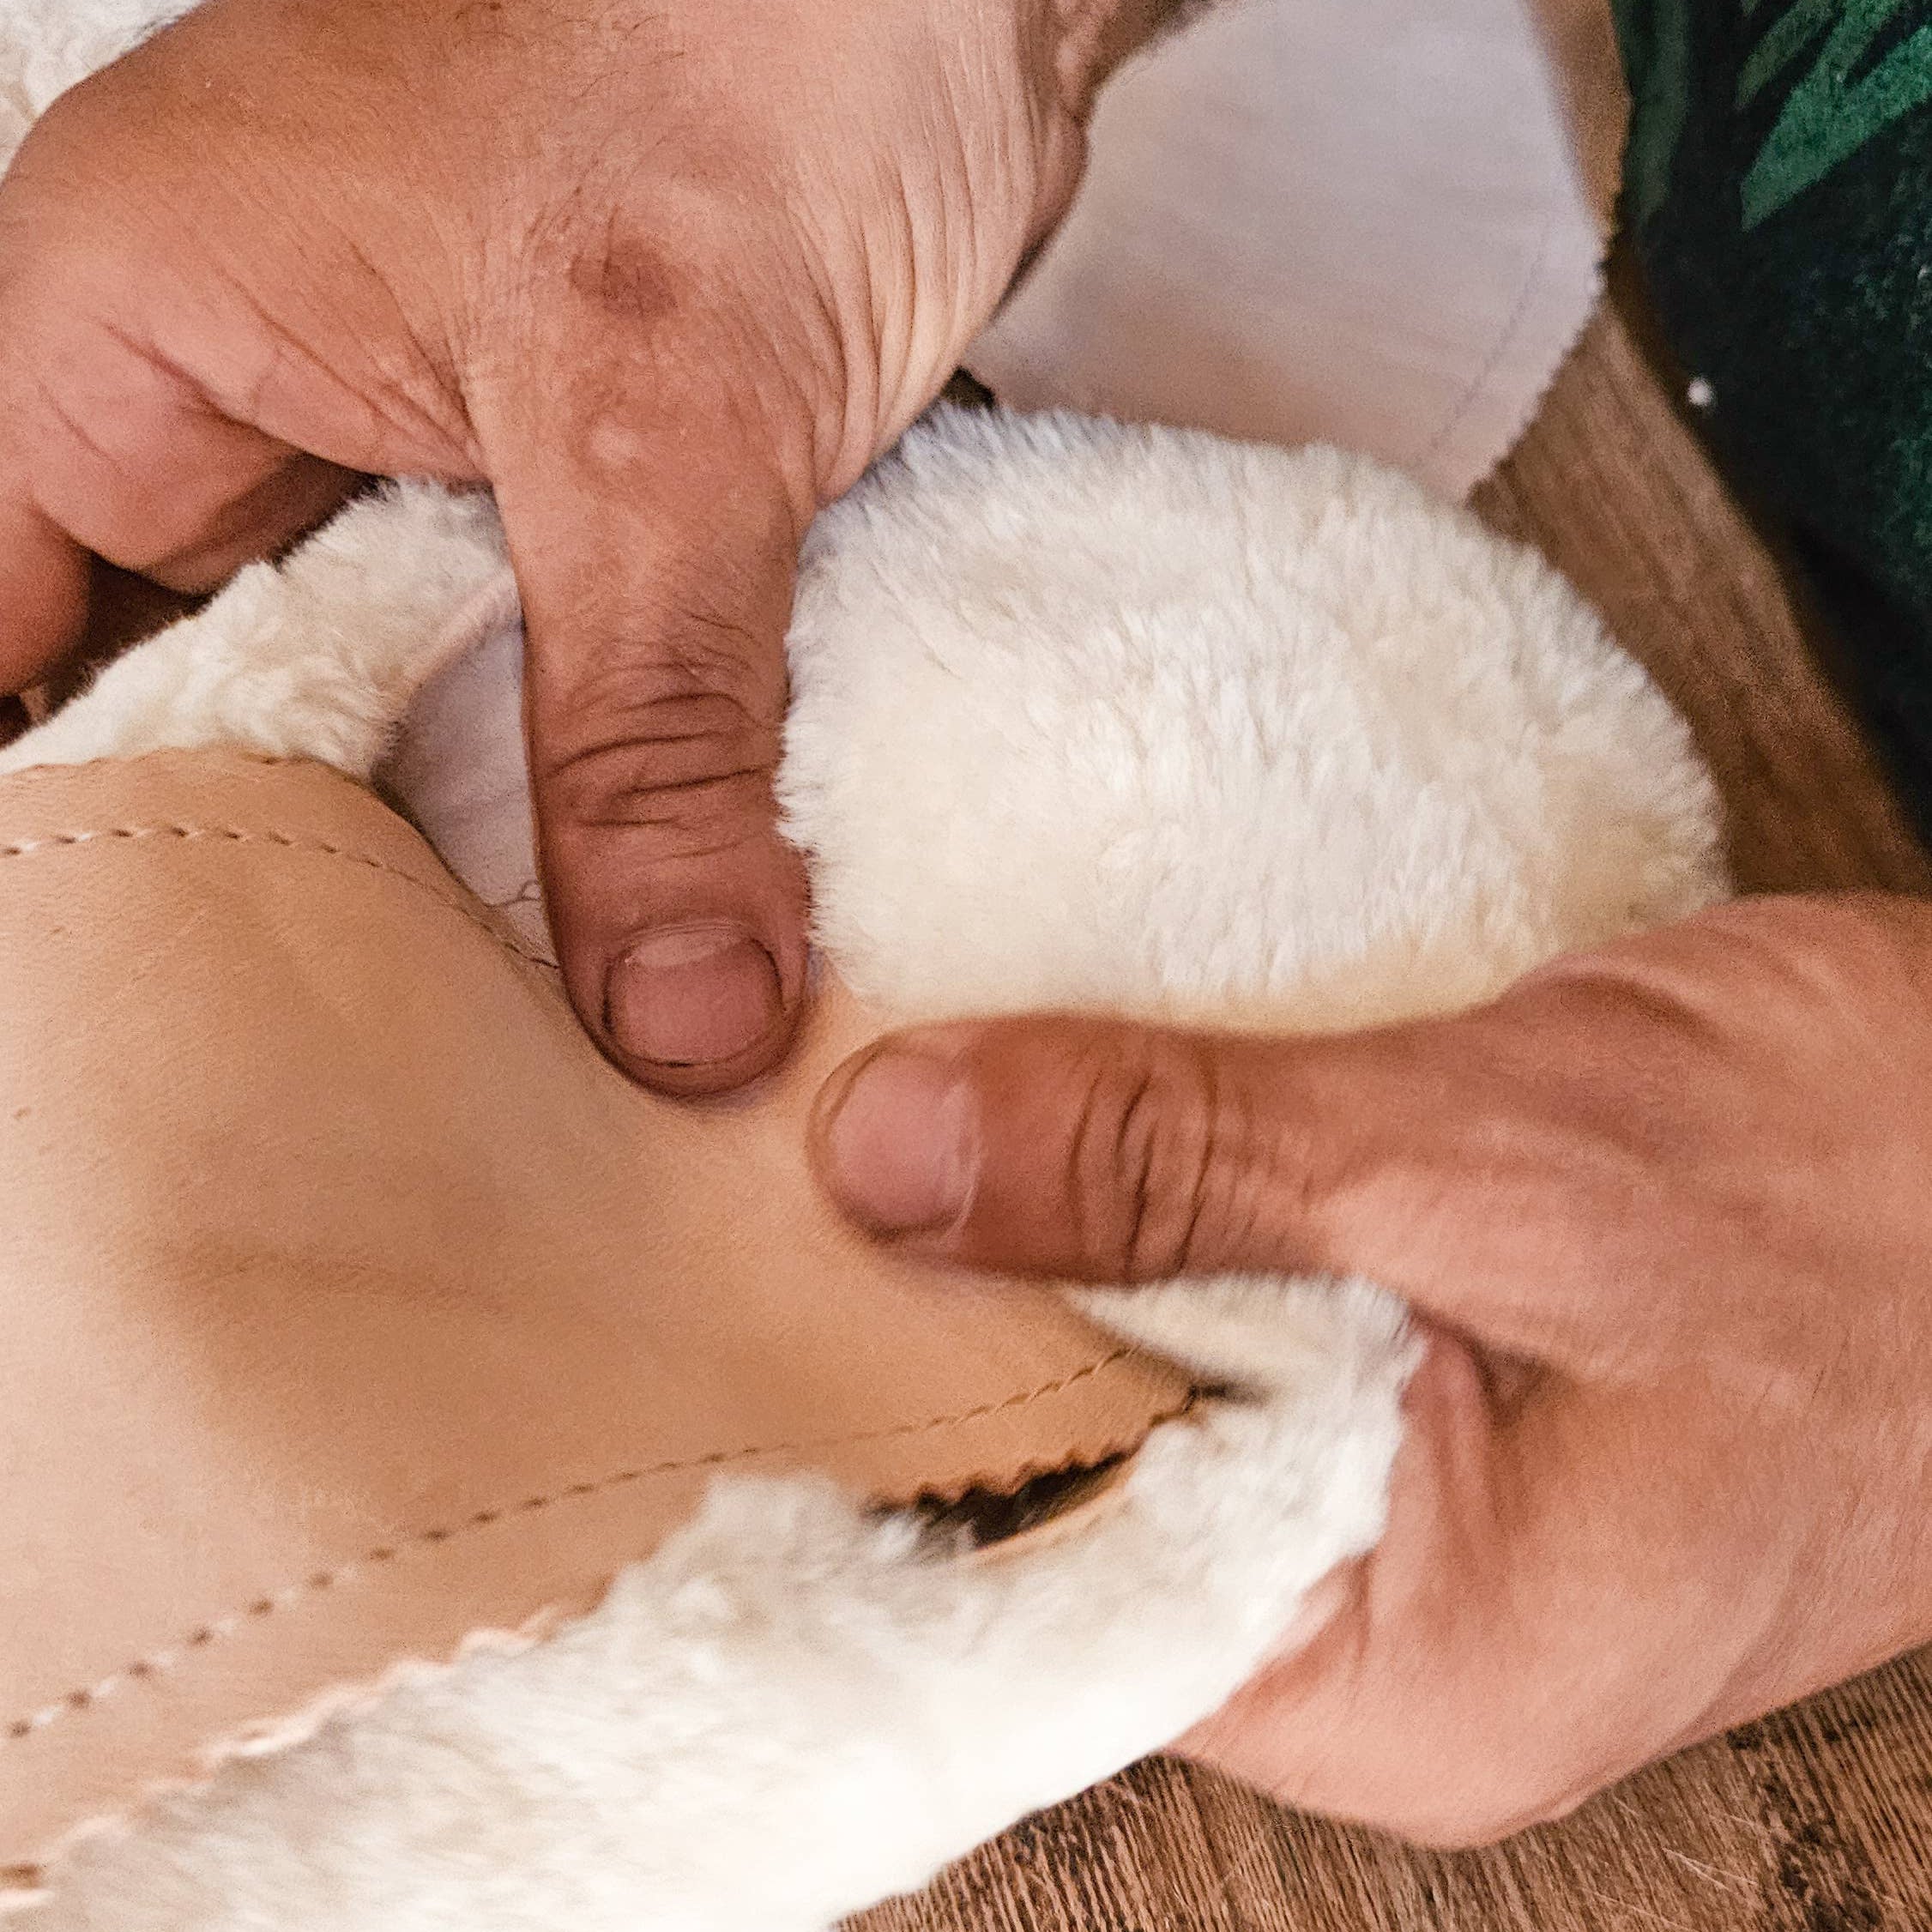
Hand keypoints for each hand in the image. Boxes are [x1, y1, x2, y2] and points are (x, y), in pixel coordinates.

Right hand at [0, 0, 1152, 1091]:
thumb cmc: (754, 53)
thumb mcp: (665, 426)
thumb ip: (651, 729)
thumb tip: (677, 1006)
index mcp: (127, 324)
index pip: (9, 645)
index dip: (82, 839)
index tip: (178, 1016)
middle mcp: (241, 394)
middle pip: (198, 706)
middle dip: (304, 881)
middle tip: (379, 1072)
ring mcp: (401, 446)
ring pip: (375, 706)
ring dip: (461, 851)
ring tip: (516, 1034)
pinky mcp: (554, 489)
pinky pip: (520, 677)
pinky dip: (578, 786)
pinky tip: (638, 907)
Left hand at [809, 893, 1931, 1842]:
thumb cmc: (1876, 1188)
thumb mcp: (1496, 1156)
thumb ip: (1184, 1167)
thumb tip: (887, 1163)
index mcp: (1405, 1668)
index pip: (1046, 1604)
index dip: (873, 1444)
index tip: (726, 1298)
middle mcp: (1382, 1627)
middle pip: (1074, 1485)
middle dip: (943, 1318)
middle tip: (796, 1157)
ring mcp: (1405, 1508)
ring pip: (1144, 1385)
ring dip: (1047, 1241)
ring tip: (897, 1111)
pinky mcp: (1421, 1390)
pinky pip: (1229, 1318)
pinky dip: (1151, 1207)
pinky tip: (1069, 1110)